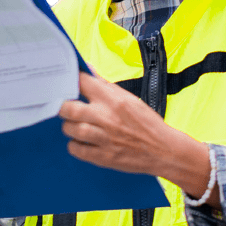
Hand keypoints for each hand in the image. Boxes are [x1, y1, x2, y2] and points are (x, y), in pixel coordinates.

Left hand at [59, 72, 174, 175]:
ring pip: (70, 128)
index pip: (81, 82)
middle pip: (68, 108)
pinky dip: (74, 144)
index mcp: (113, 99)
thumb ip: (105, 85)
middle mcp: (106, 117)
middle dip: (62, 107)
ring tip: (76, 125)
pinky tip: (82, 141)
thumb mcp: (128, 98)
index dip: (69, 81)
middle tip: (65, 107)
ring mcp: (103, 138)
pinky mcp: (102, 157)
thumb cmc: (146, 123)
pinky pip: (75, 149)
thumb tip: (88, 68)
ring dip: (69, 126)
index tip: (65, 83)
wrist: (163, 150)